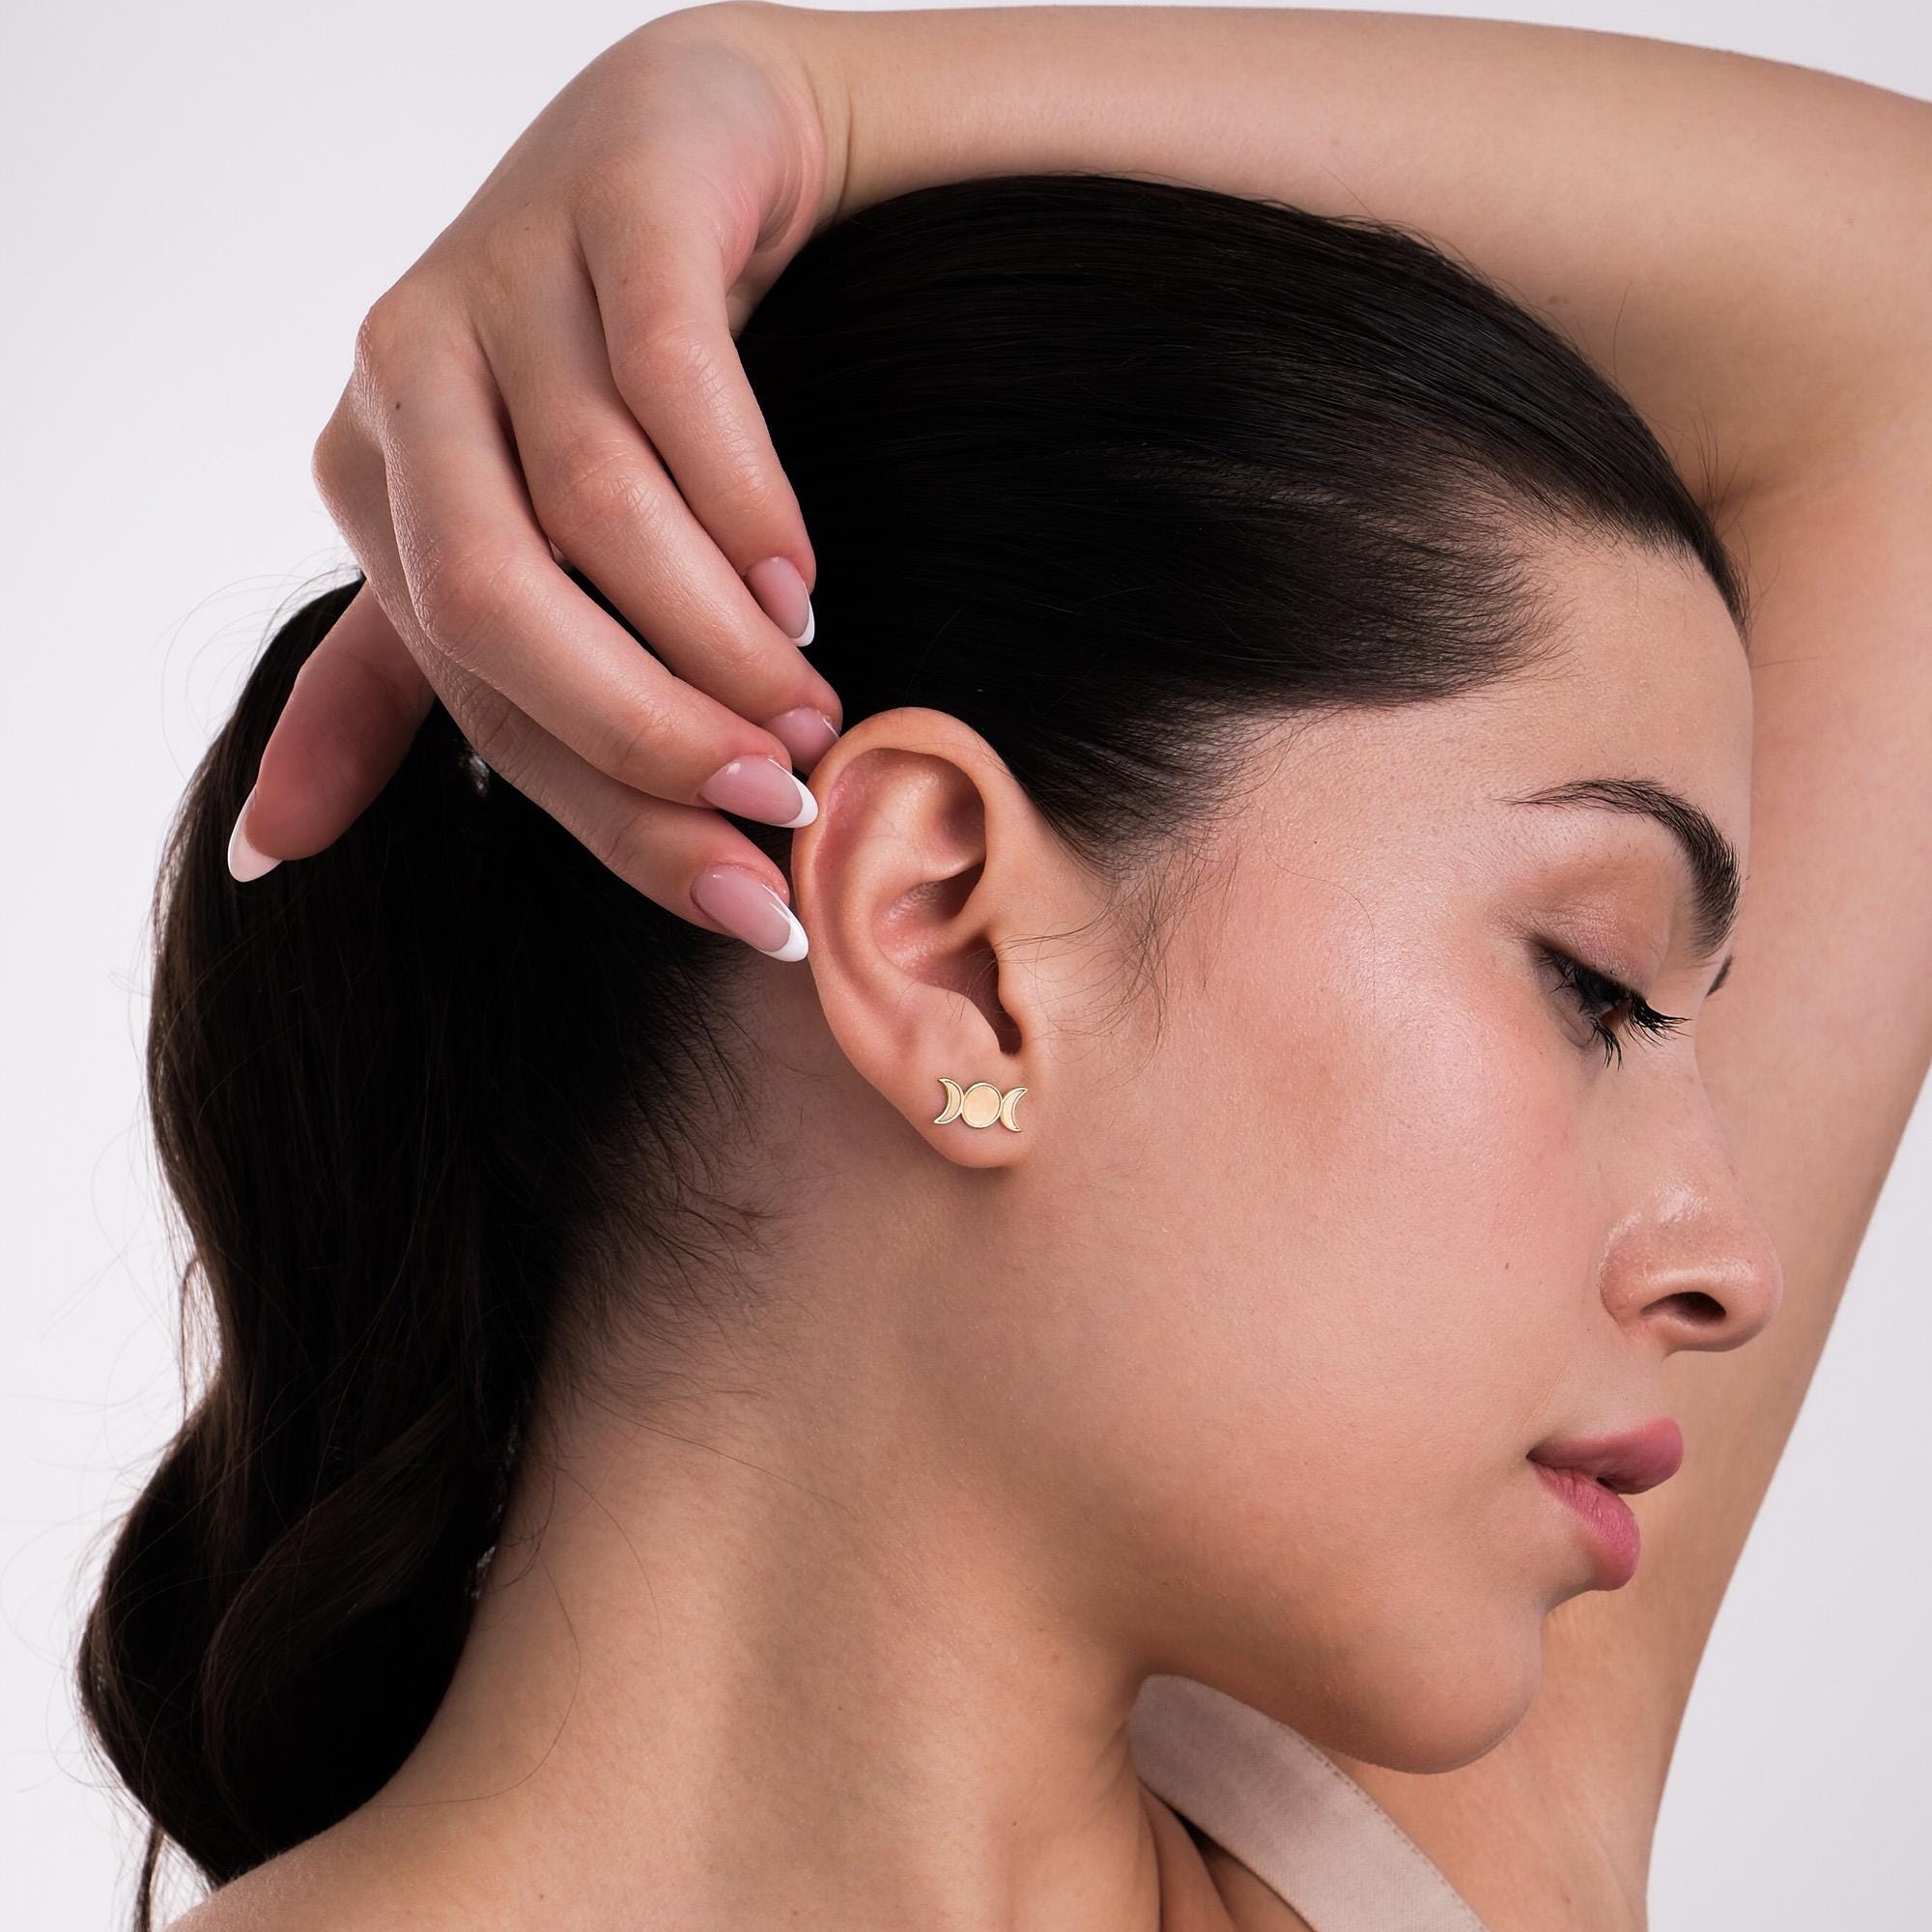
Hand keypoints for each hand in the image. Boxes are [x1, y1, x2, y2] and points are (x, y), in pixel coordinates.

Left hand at [233, 3, 848, 960]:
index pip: (473, 687)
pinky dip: (745, 495)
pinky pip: (673, 373)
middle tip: (778, 796)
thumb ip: (392, 686)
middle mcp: (404, 377)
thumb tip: (258, 855)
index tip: (743, 895)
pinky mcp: (612, 203)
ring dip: (717, 630)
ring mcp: (499, 278)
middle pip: (495, 600)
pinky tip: (804, 578)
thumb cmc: (596, 372)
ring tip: (813, 700)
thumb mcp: (492, 538)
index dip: (612, 812)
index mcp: (369, 482)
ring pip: (595, 499)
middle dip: (642, 728)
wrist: (692, 148)